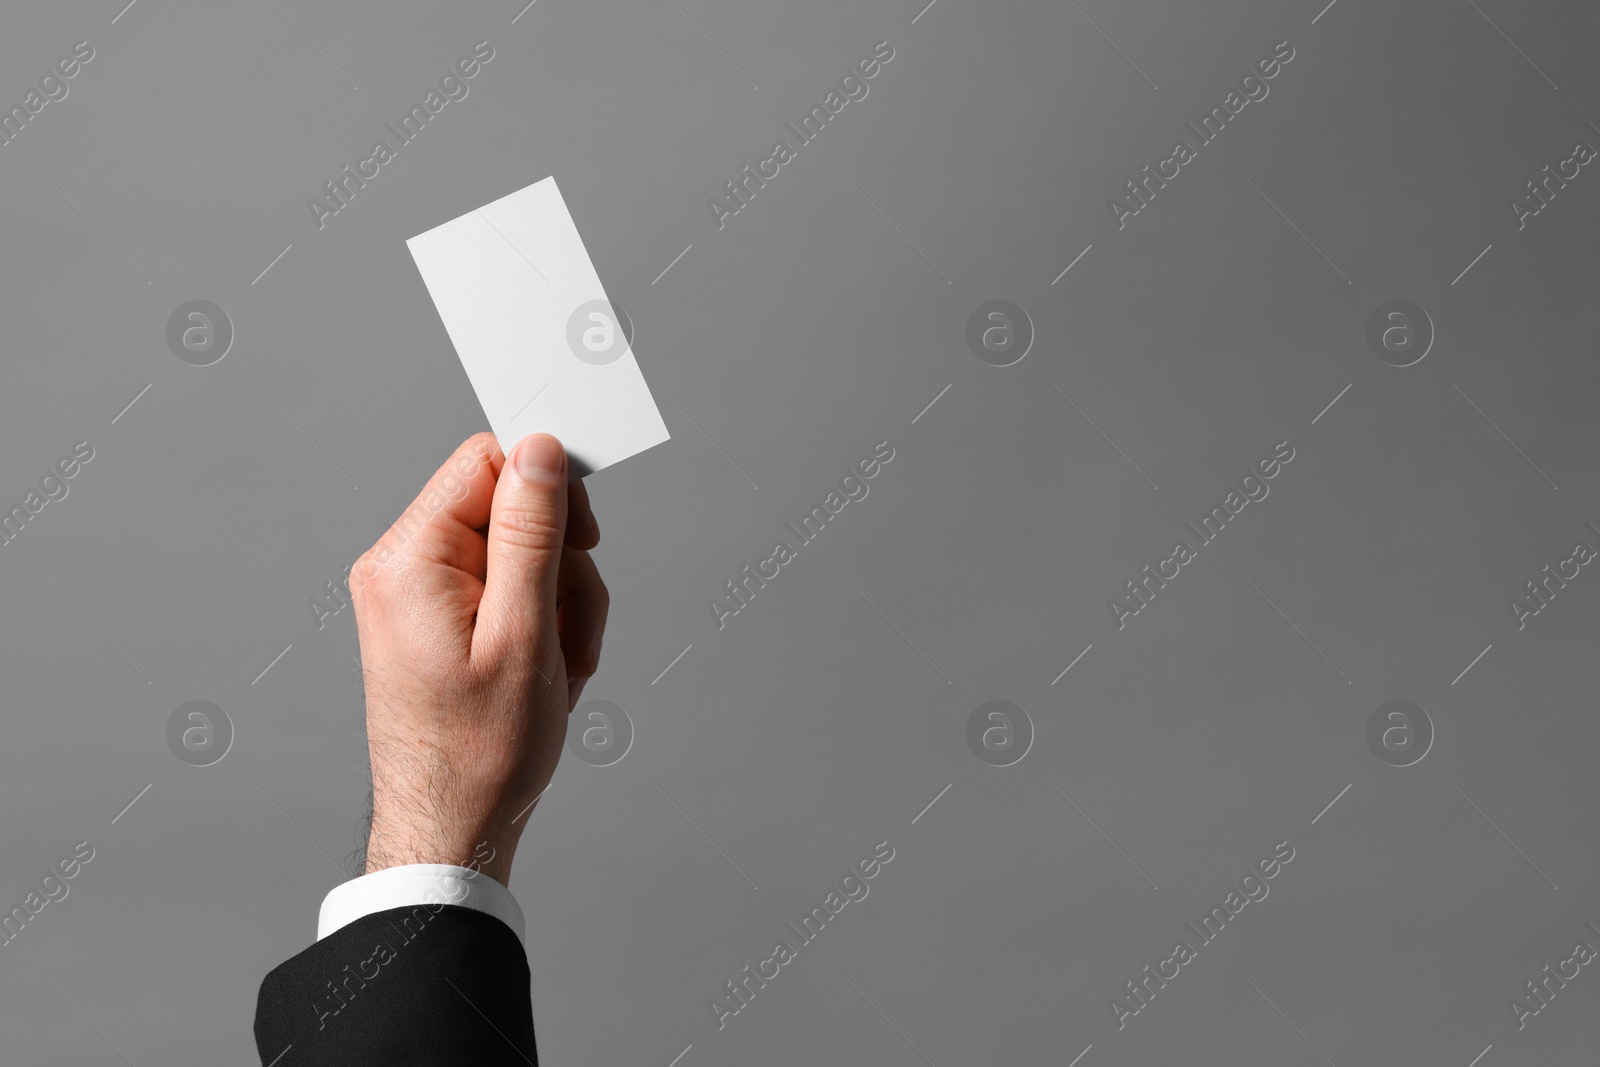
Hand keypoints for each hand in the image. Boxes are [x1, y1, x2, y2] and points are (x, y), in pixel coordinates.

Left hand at [349, 432, 606, 887]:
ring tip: (560, 667)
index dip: (550, 490)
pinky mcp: (436, 621)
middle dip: (561, 563)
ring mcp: (416, 596)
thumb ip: (531, 532)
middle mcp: (401, 567)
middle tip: (573, 628)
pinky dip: (541, 625)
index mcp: (410, 559)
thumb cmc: (483, 750)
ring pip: (520, 553)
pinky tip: (546, 673)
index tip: (587, 539)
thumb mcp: (524, 633)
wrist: (453, 830)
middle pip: (510, 508)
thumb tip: (540, 449)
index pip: (488, 462)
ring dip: (560, 604)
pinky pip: (506, 591)